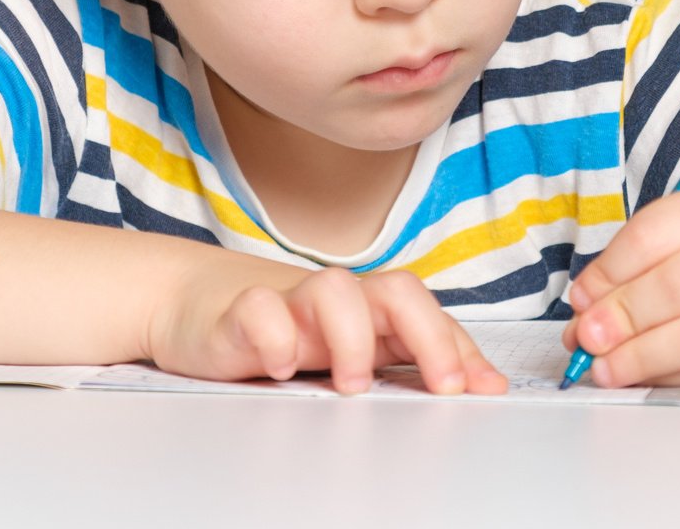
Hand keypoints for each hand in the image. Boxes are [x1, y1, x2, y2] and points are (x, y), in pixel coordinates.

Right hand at [149, 264, 508, 395]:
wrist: (194, 303)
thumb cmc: (283, 329)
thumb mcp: (349, 351)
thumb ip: (408, 362)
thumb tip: (483, 384)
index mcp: (369, 310)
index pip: (428, 313)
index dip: (461, 347)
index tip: (485, 389)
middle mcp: (338, 301)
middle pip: (397, 290)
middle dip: (429, 334)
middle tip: (442, 386)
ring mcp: (291, 300)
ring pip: (335, 289)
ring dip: (353, 336)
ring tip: (352, 385)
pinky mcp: (241, 309)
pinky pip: (260, 308)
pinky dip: (274, 334)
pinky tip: (280, 366)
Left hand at [561, 180, 679, 386]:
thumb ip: (636, 262)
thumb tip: (584, 308)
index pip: (655, 233)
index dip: (609, 271)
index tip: (579, 298)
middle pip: (679, 286)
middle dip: (623, 318)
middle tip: (585, 339)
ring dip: (643, 357)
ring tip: (605, 368)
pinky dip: (674, 375)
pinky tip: (646, 375)